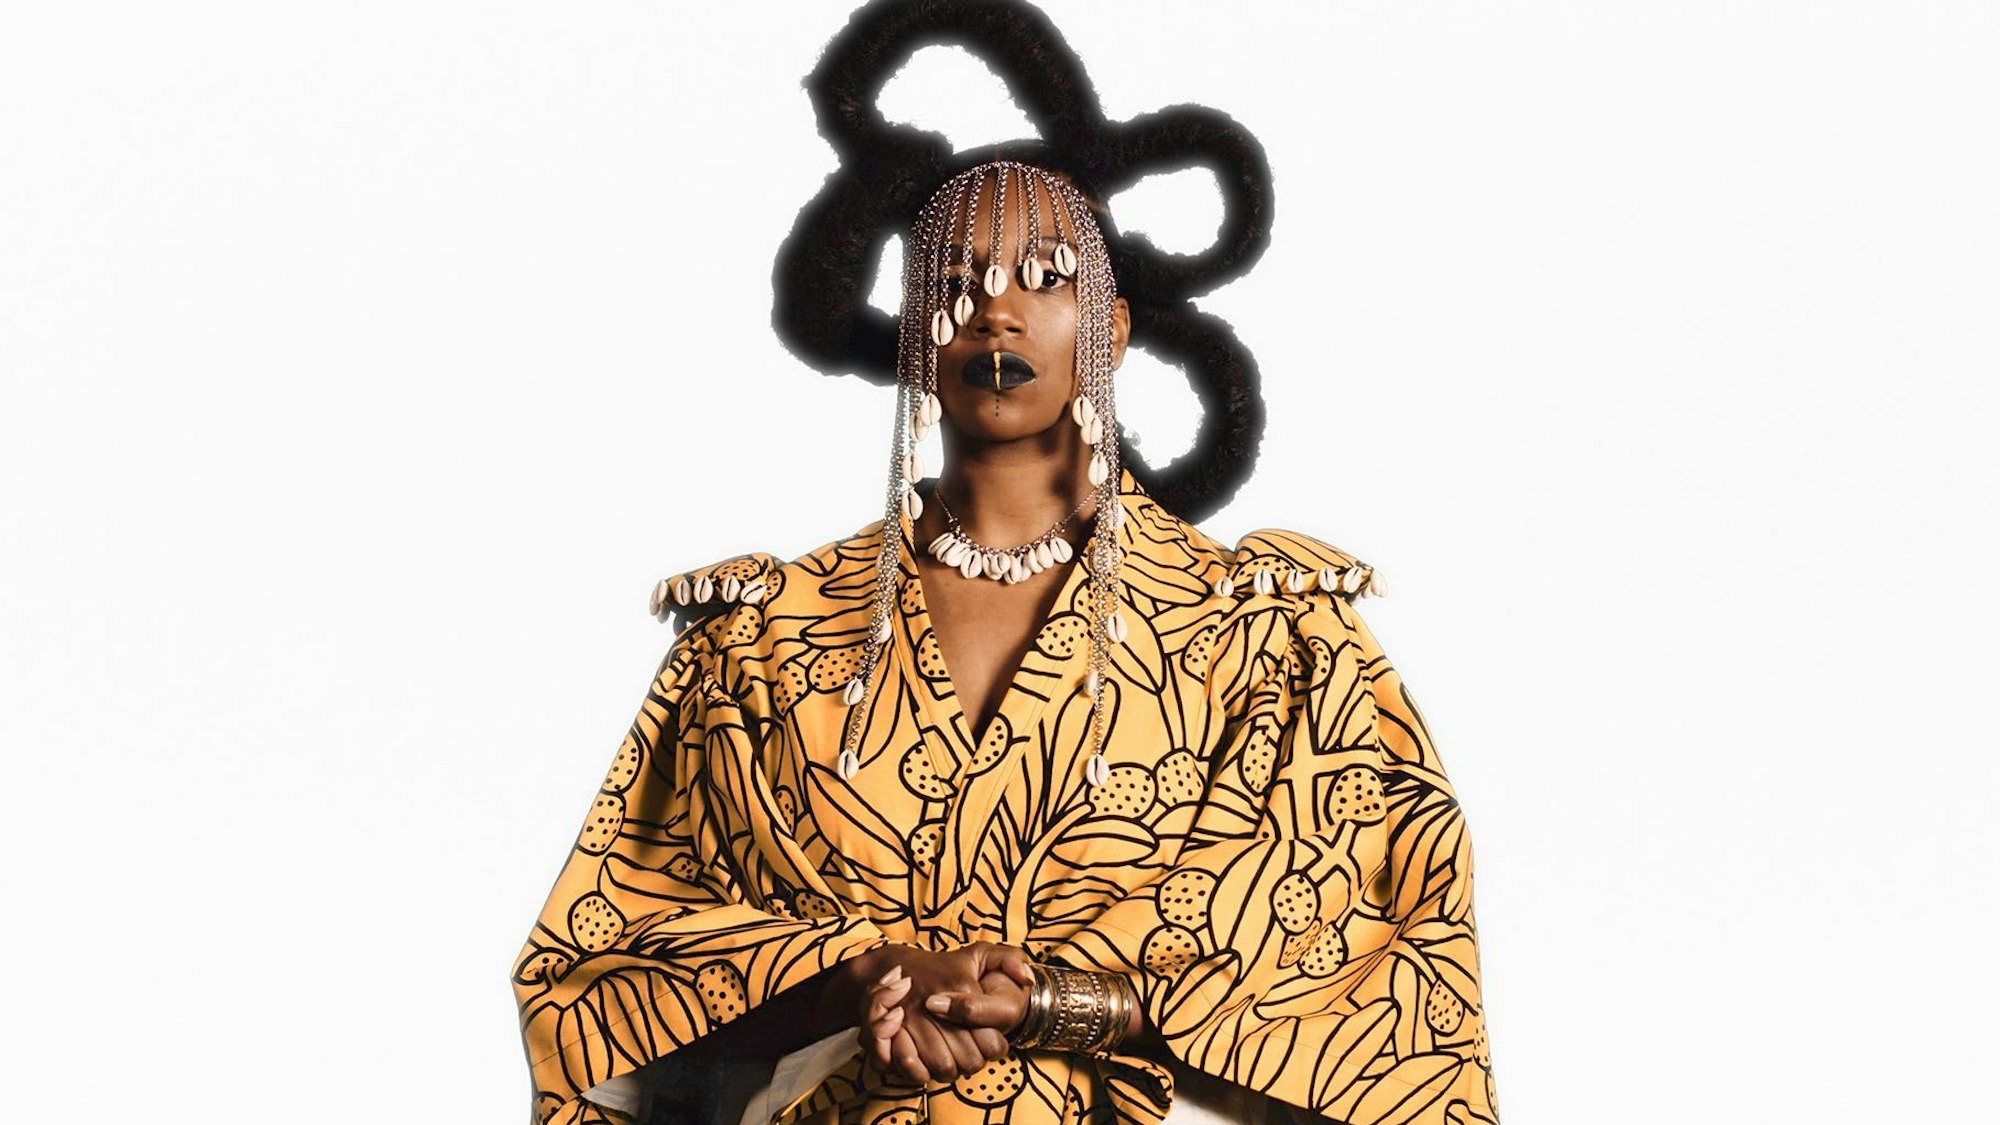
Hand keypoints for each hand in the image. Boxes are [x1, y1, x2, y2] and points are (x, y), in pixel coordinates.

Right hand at [851, 942, 1034, 1083]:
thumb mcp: (980, 954)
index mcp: (962, 988)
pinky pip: (913, 1070)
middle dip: (973, 1062)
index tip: (989, 1041)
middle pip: (968, 1060)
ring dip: (950, 1070)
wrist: (897, 966)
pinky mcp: (890, 1033)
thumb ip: (1010, 960)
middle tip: (970, 1053)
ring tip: (952, 1058)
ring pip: (943, 1068)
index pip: (991, 1042)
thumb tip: (1027, 979)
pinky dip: (922, 1074)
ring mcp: (911, 1019)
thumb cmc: (945, 966)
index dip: (994, 1048)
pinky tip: (929, 1064)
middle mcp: (936, 1004)